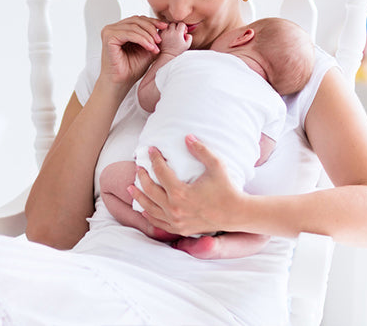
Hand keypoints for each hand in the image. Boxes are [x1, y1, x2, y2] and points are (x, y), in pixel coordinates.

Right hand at [100, 16, 167, 87]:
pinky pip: (129, 33)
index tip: (165, 27)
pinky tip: (149, 47)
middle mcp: (113, 28)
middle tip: (160, 40)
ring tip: (155, 47)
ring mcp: (109, 31)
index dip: (152, 22)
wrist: (120, 83)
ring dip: (148, 36)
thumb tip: (164, 26)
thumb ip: (152, 38)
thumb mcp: (146, 50)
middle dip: (151, 28)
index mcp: (120, 29)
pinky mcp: (109, 37)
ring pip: (134, 26)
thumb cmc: (130, 69)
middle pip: (136, 20)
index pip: (138, 19)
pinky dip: (141, 39)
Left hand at [129, 135, 245, 235]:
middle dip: (142, 177)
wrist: (236, 214)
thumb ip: (201, 150)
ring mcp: (176, 221)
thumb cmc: (227, 188)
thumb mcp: (216, 166)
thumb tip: (187, 136)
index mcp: (180, 192)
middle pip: (150, 190)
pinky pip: (158, 223)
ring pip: (150, 208)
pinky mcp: (180, 229)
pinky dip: (148, 215)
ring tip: (130, 188)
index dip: (154, 158)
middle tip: (138, 168)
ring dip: (139, 197)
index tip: (151, 150)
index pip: (160, 171)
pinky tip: (143, 210)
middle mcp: (174, 208)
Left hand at [159, 22, 191, 56]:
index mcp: (178, 33)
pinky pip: (161, 28)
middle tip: (177, 32)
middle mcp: (170, 31)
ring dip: (170, 27)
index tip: (183, 32)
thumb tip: (187, 33)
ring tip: (172, 33)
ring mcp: (164, 32)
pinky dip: (164, 30)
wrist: (167, 56)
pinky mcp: (159, 34)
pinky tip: (167, 34)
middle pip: (174, 23)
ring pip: (167, 24)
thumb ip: (189, 37)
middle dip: (176, 26)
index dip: (183, 27)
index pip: (181, 24)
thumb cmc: (177, 51)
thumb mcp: (187, 45)